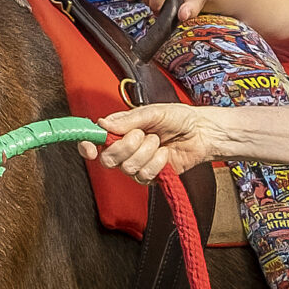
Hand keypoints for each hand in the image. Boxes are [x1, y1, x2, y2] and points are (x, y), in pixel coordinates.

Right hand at [78, 104, 219, 181]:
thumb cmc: (179, 118)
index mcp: (120, 129)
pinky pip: (144, 176)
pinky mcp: (150, 176)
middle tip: (142, 134)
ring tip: (158, 142)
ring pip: (127, 168)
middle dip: (126, 146)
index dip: (87, 144)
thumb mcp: (153, 112)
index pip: (94, 139)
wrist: (201, 133)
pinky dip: (156, 163)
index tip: (90, 147)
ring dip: (146, 153)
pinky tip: (164, 154)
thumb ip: (128, 119)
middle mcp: (125, 147)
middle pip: (108, 158)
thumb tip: (103, 124)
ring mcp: (136, 163)